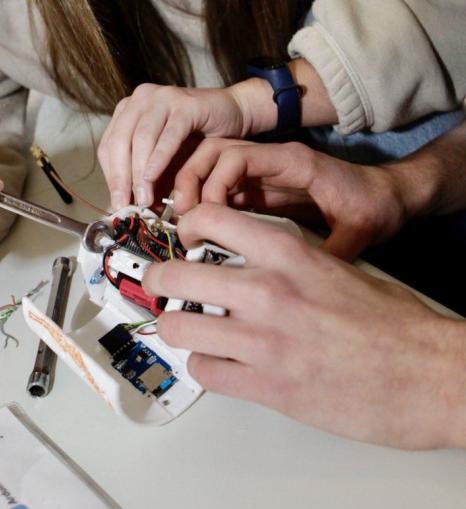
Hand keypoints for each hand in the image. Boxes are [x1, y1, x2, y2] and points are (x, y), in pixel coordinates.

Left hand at [97, 82, 267, 209]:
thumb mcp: (164, 165)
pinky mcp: (184, 103)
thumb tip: (121, 209)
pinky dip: (159, 158)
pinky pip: (168, 134)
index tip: (117, 203)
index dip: (111, 177)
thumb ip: (144, 182)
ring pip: (141, 138)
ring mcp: (162, 97)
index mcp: (128, 111)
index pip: (107, 147)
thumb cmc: (195, 140)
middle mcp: (140, 99)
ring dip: (140, 172)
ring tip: (143, 198)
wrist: (231, 115)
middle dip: (120, 178)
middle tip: (125, 204)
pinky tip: (155, 177)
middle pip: (119, 142)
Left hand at [143, 204, 465, 448]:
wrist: (431, 374)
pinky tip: (222, 365)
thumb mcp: (334, 268)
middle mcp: (266, 291)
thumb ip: (283, 264)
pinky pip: (204, 373)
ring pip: (178, 328)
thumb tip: (239, 268)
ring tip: (192, 331)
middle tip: (161, 289)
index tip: (182, 242)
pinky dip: (207, 368)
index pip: (208, 219)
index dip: (185, 229)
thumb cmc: (390, 323)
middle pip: (172, 277)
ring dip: (179, 330)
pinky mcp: (267, 387)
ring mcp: (262, 341)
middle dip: (158, 283)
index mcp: (287, 253)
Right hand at [173, 140, 408, 260]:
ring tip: (189, 227)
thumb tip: (304, 288)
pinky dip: (209, 208)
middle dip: (191, 183)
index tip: (205, 217)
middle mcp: (274, 162)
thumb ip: (332, 254)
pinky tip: (205, 235)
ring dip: (195, 194)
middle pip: (213, 154)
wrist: (391, 196)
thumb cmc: (377, 206)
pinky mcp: (263, 190)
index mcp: (294, 162)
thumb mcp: (359, 231)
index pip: (234, 158)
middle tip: (183, 220)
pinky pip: (225, 190)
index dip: (212, 185)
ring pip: (214, 169)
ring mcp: (266, 174)